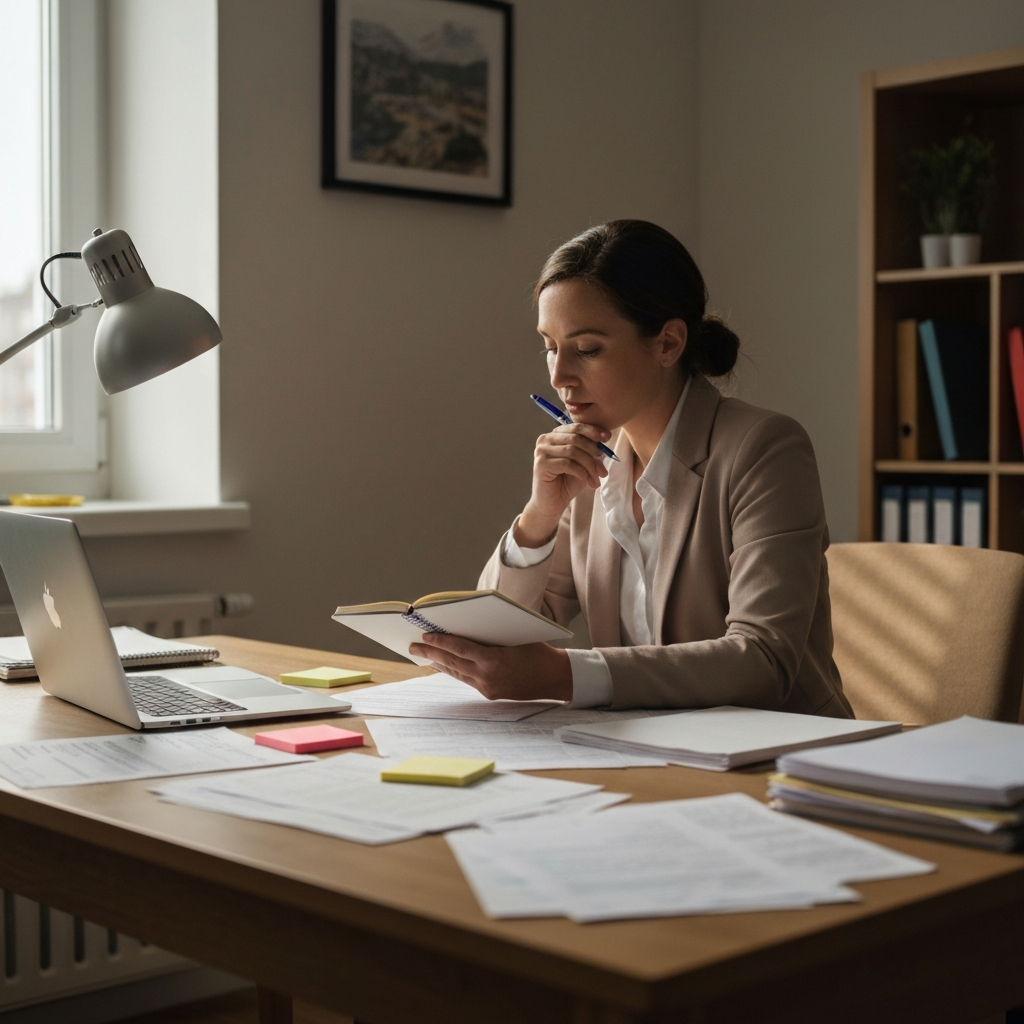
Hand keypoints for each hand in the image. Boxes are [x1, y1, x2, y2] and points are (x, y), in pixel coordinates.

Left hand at [408, 634, 572, 701]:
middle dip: (431, 653)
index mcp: (493, 660)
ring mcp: (487, 687)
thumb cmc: (538, 650)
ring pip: (456, 673)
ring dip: (438, 663)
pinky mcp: (490, 693)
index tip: (424, 635)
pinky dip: (452, 670)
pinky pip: (466, 680)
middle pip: (452, 662)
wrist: (555, 678)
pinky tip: (443, 665)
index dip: (440, 642)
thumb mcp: (514, 636)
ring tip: (422, 655)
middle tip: (413, 646)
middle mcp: (487, 676)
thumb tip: (466, 623)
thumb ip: (491, 633)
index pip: (460, 649)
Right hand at [516, 422, 611, 546]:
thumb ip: (590, 448)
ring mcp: (541, 451)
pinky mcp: (541, 464)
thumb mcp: (583, 462)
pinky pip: (567, 463)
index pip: (576, 426)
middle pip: (575, 438)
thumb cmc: (567, 482)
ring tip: (596, 478)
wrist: (553, 503)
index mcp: (555, 435)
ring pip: (572, 451)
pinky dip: (580, 472)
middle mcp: (545, 440)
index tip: (607, 437)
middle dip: (593, 452)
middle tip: (603, 469)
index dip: (593, 431)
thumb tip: (604, 436)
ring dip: (589, 465)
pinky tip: (585, 480)